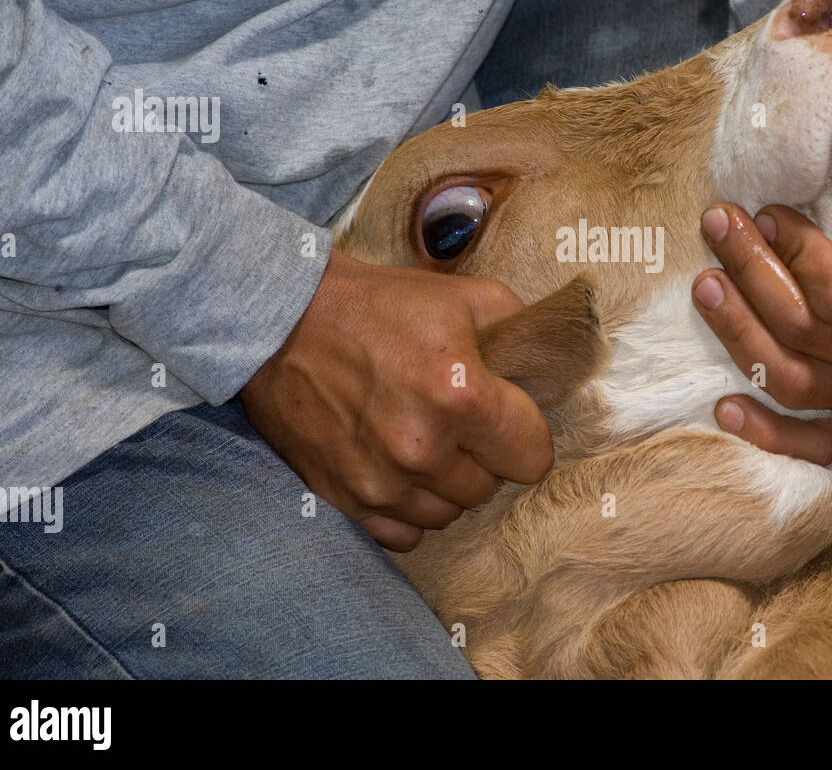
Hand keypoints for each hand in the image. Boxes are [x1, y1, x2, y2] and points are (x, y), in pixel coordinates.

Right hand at [240, 250, 552, 550]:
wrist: (282, 322)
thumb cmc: (378, 306)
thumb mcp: (463, 298)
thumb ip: (519, 331)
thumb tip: (548, 366)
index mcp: (462, 397)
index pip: (533, 458)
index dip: (524, 434)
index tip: (505, 417)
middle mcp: (423, 449)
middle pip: (489, 487)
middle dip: (481, 455)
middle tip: (456, 421)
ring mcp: (380, 482)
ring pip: (447, 513)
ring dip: (443, 484)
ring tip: (422, 440)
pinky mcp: (343, 499)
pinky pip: (402, 534)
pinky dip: (405, 509)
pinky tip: (395, 469)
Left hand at [691, 177, 831, 464]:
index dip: (796, 252)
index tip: (766, 213)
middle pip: (806, 329)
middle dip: (753, 273)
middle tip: (720, 225)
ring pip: (794, 380)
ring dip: (739, 333)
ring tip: (705, 285)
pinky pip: (814, 444)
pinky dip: (767, 434)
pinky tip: (724, 407)